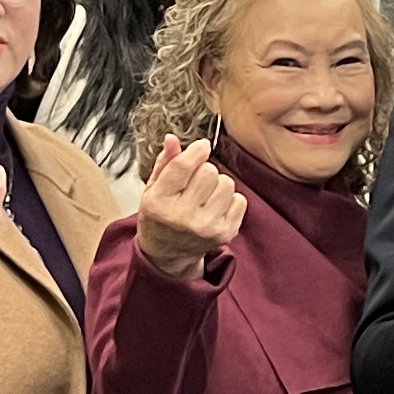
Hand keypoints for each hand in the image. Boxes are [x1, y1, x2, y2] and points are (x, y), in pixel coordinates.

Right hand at [133, 135, 246, 280]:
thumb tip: (173, 138)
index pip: (182, 167)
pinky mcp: (225, 233)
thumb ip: (165, 163)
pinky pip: (240, 199)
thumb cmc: (160, 217)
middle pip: (209, 171)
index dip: (196, 151)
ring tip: (205, 195)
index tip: (202, 146)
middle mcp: (183, 217)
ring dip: (218, 184)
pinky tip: (215, 207)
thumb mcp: (153, 189)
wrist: (169, 255)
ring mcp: (206, 227)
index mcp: (159, 203)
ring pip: (227, 183)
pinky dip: (230, 199)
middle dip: (204, 170)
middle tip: (195, 182)